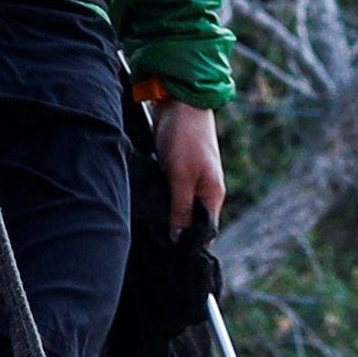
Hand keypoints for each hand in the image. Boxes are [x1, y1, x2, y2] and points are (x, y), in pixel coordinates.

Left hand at [157, 100, 224, 232]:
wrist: (178, 101)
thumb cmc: (185, 137)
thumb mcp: (181, 176)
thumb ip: (180, 208)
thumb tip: (178, 240)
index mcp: (212, 195)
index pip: (205, 232)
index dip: (188, 244)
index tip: (168, 255)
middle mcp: (203, 190)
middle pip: (190, 221)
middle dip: (173, 232)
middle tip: (151, 243)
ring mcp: (190, 180)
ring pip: (177, 208)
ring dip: (164, 216)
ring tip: (145, 227)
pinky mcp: (176, 171)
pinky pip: (168, 194)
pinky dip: (158, 200)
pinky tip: (145, 205)